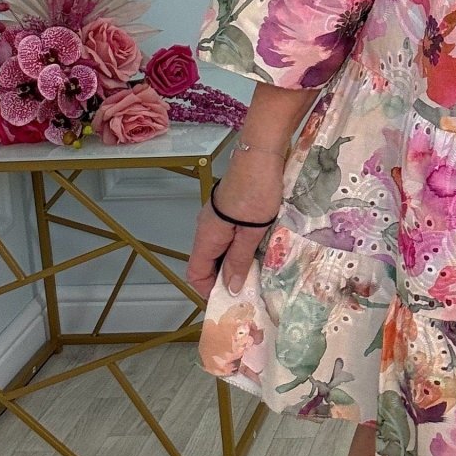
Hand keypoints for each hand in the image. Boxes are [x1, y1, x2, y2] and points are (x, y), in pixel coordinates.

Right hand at [185, 155, 282, 301]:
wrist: (260, 155)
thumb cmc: (256, 193)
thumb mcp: (251, 231)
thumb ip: (239, 259)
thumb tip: (229, 288)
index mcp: (207, 237)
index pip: (196, 273)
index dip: (209, 290)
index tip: (231, 300)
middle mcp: (206, 228)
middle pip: (207, 263)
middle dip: (225, 279)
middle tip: (249, 290)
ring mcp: (217, 218)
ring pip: (219, 250)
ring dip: (234, 263)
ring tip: (256, 273)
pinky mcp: (228, 209)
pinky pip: (228, 236)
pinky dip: (239, 248)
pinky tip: (258, 251)